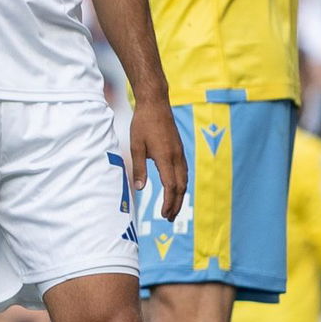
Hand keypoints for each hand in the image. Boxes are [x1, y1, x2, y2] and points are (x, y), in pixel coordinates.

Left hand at [129, 99, 186, 220]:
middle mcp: (176, 157)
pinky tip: (176, 189)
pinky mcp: (179, 149)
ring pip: (184, 180)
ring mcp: (180, 153)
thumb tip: (140, 188)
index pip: (171, 187)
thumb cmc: (143, 123)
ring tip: (173, 208)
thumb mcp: (136, 146)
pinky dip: (181, 184)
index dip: (168, 203)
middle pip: (180, 187)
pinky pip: (184, 171)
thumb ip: (139, 168)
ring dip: (179, 196)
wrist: (156, 103)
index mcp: (165, 157)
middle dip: (176, 204)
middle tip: (169, 218)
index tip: (163, 214)